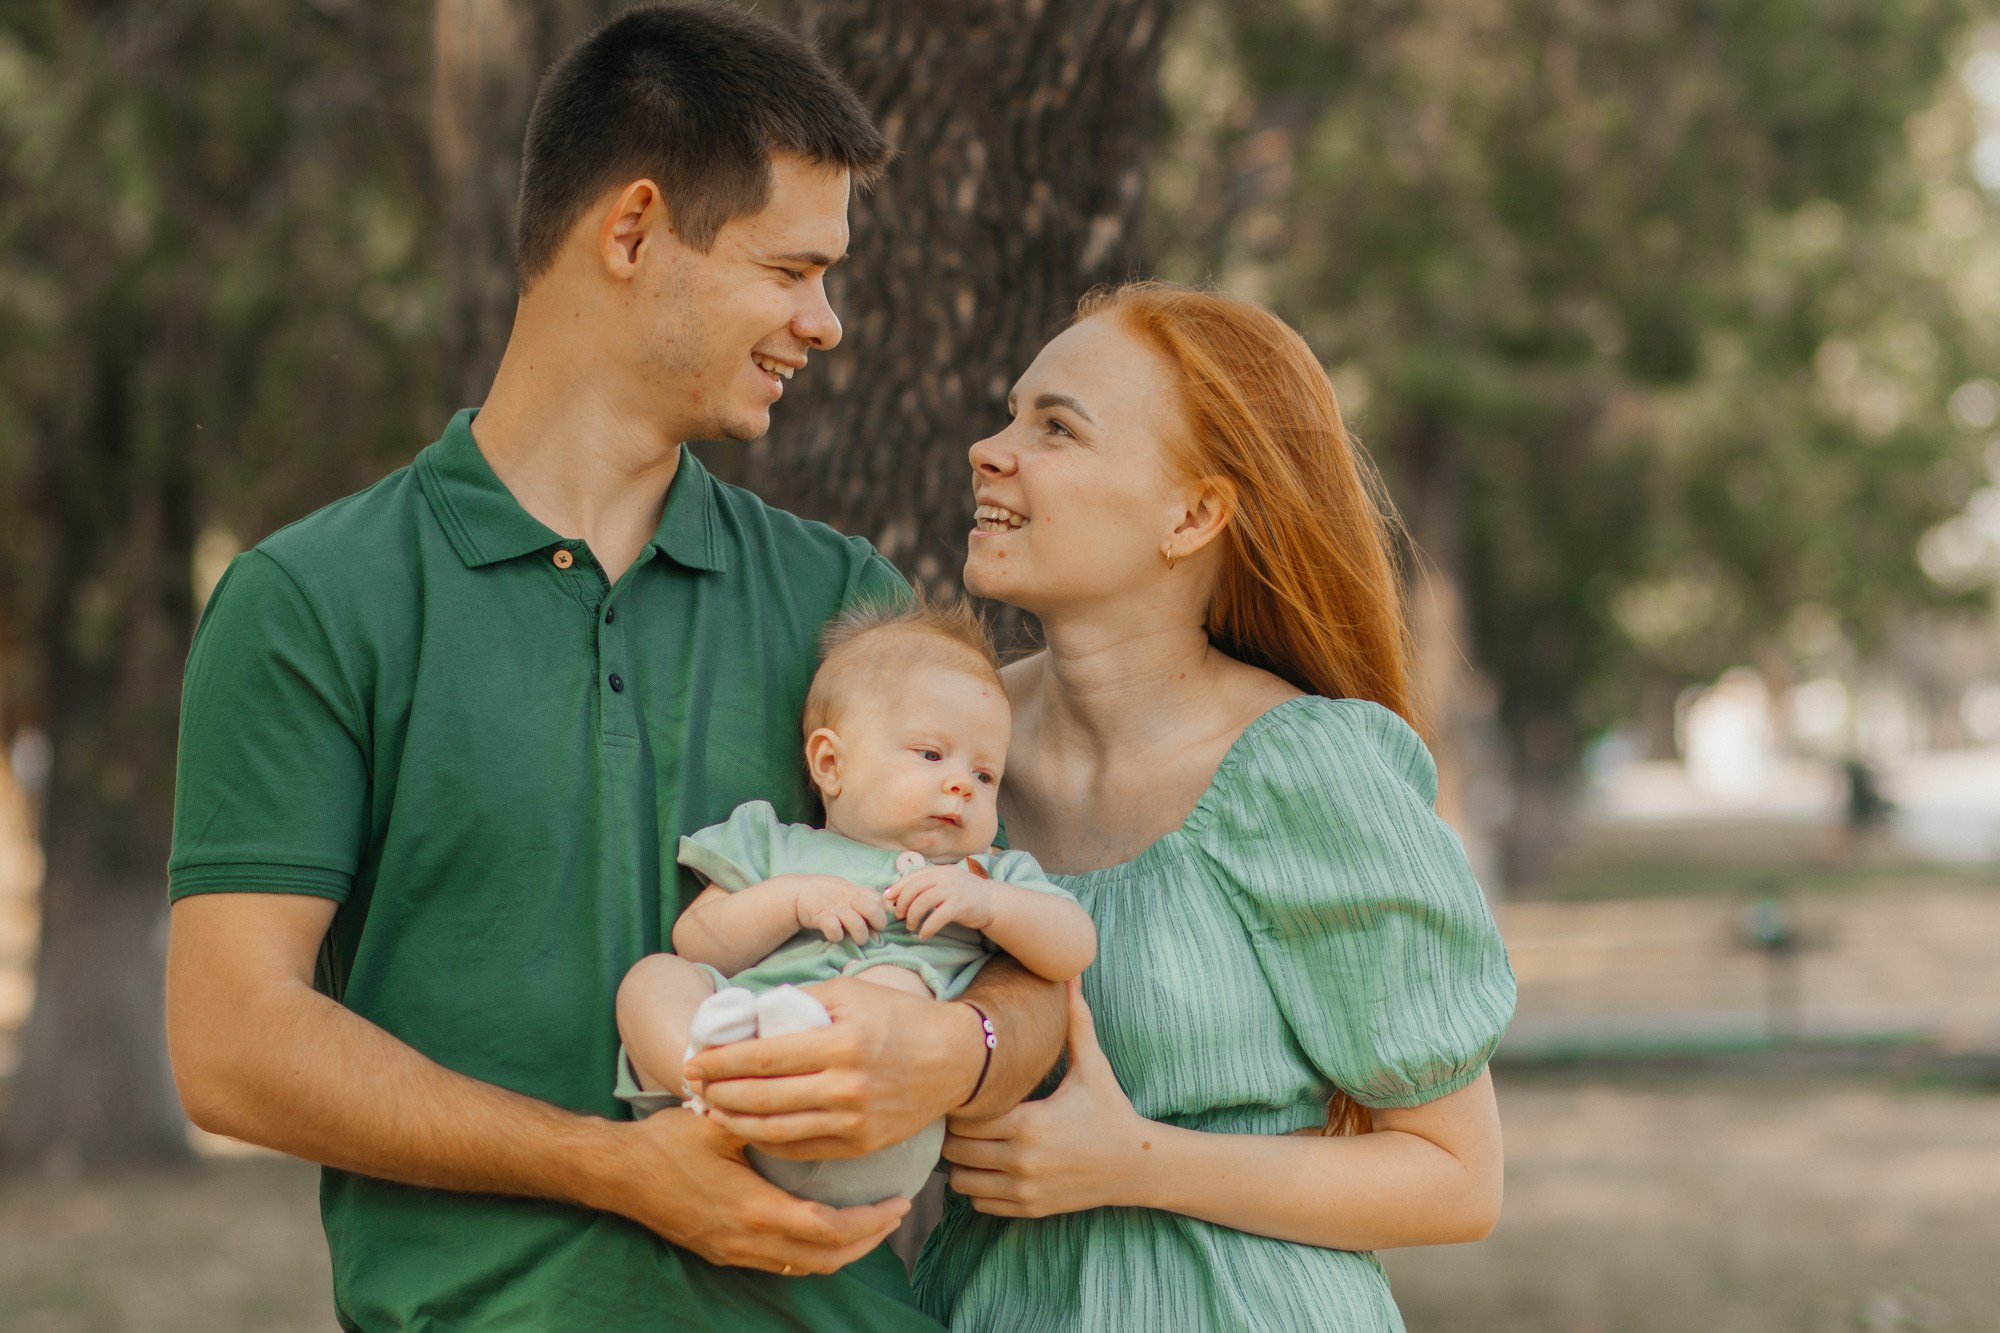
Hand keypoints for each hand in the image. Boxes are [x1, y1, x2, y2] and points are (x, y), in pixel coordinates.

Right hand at [595, 1106, 907, 1273]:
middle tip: (894, 1212)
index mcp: (752, 1210)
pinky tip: (824, 1225)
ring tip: (869, 1220)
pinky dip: (814, 1251)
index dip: (869, 1222)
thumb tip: (805, 1087)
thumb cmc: (664, 1143)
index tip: (897, 1200)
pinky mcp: (723, 1251)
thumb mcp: (718, 1121)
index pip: (828, 1231)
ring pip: (804, 1267)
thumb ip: (762, 1113)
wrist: (616, 1174)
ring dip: (843, 1249)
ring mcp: (734, 1252)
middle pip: (825, 1259)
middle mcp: (747, 1241)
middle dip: (867, 1239)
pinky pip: (782, 1263)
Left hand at [686, 975, 983, 1159]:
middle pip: (763, 1097)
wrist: (955, 1059)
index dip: (721, 1062)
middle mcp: (847, 1085)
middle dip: (718, 1093)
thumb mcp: (851, 992)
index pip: (763, 1057)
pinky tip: (749, 1129)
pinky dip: (768, 1142)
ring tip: (711, 1111)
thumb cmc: (899, 1017)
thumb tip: (749, 1014)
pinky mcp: (862, 1145)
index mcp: (842, 1042)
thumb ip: (800, 1000)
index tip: (694, 1061)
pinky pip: (803, 1149)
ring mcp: (855, 1120)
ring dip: (735, 1122)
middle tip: (691, 1087)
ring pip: (777, 1131)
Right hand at [782, 874, 887, 943]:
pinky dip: (837, 936)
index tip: (875, 921)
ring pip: (858, 924)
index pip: (879, 900)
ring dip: (860, 936)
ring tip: (856, 940)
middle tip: (872, 932)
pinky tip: (834, 936)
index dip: (881, 912)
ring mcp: (835, 907)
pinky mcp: (821, 916)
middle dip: (878, 925)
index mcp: (856, 891)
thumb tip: (877, 931)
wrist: (796, 892)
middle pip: (874, 911)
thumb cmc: (825, 895)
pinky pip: (834, 929)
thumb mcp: (845, 892)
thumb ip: (862, 905)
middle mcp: (848, 898)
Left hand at [885, 863, 994, 936]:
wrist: (992, 901)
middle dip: (903, 905)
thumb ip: (926, 886)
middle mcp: (944, 877)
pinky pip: (937, 917)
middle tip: (899, 917)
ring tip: (911, 927)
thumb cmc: (964, 894)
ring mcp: (952, 890)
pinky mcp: (959, 905)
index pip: (911, 877)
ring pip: (922, 902)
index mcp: (939, 871)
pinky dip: (927, 928)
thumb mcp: (945, 883)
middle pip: (914, 889)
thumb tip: (895, 895)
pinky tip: (924, 935)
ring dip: (912, 917)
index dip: (897, 889)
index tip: (888, 900)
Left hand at [941, 979, 1145, 1217]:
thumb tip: (1070, 974)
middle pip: (955, 1150)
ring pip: (960, 1181)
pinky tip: (989, 1166)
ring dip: (960, 1162)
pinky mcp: (1028, 1209)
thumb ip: (1075, 1022)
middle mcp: (1022, 1160)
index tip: (968, 1091)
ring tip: (973, 1141)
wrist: (1137, 1164)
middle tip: (964, 1115)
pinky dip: (976, 1187)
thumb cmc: (1110, 1110)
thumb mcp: (1092, 1066)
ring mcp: (1024, 1189)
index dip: (960, 1104)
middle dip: (953, 1133)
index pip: (965, 1117)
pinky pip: (978, 1203)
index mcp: (1029, 1122)